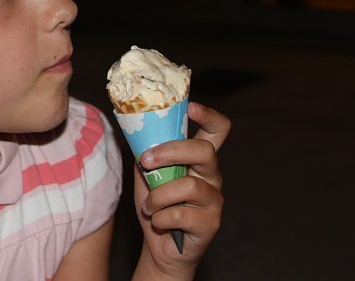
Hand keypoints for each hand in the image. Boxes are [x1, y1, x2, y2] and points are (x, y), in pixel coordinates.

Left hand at [132, 102, 229, 279]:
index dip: (209, 115)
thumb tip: (135, 129)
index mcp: (198, 159)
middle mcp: (212, 176)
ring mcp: (214, 200)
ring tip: (148, 206)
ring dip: (158, 196)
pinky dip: (161, 217)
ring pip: (189, 185)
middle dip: (171, 152)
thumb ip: (147, 152)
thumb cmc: (155, 206)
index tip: (190, 107)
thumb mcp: (147, 174)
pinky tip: (157, 221)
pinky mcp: (211, 224)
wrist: (158, 246)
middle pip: (205, 151)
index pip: (218, 130)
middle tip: (146, 161)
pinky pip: (181, 215)